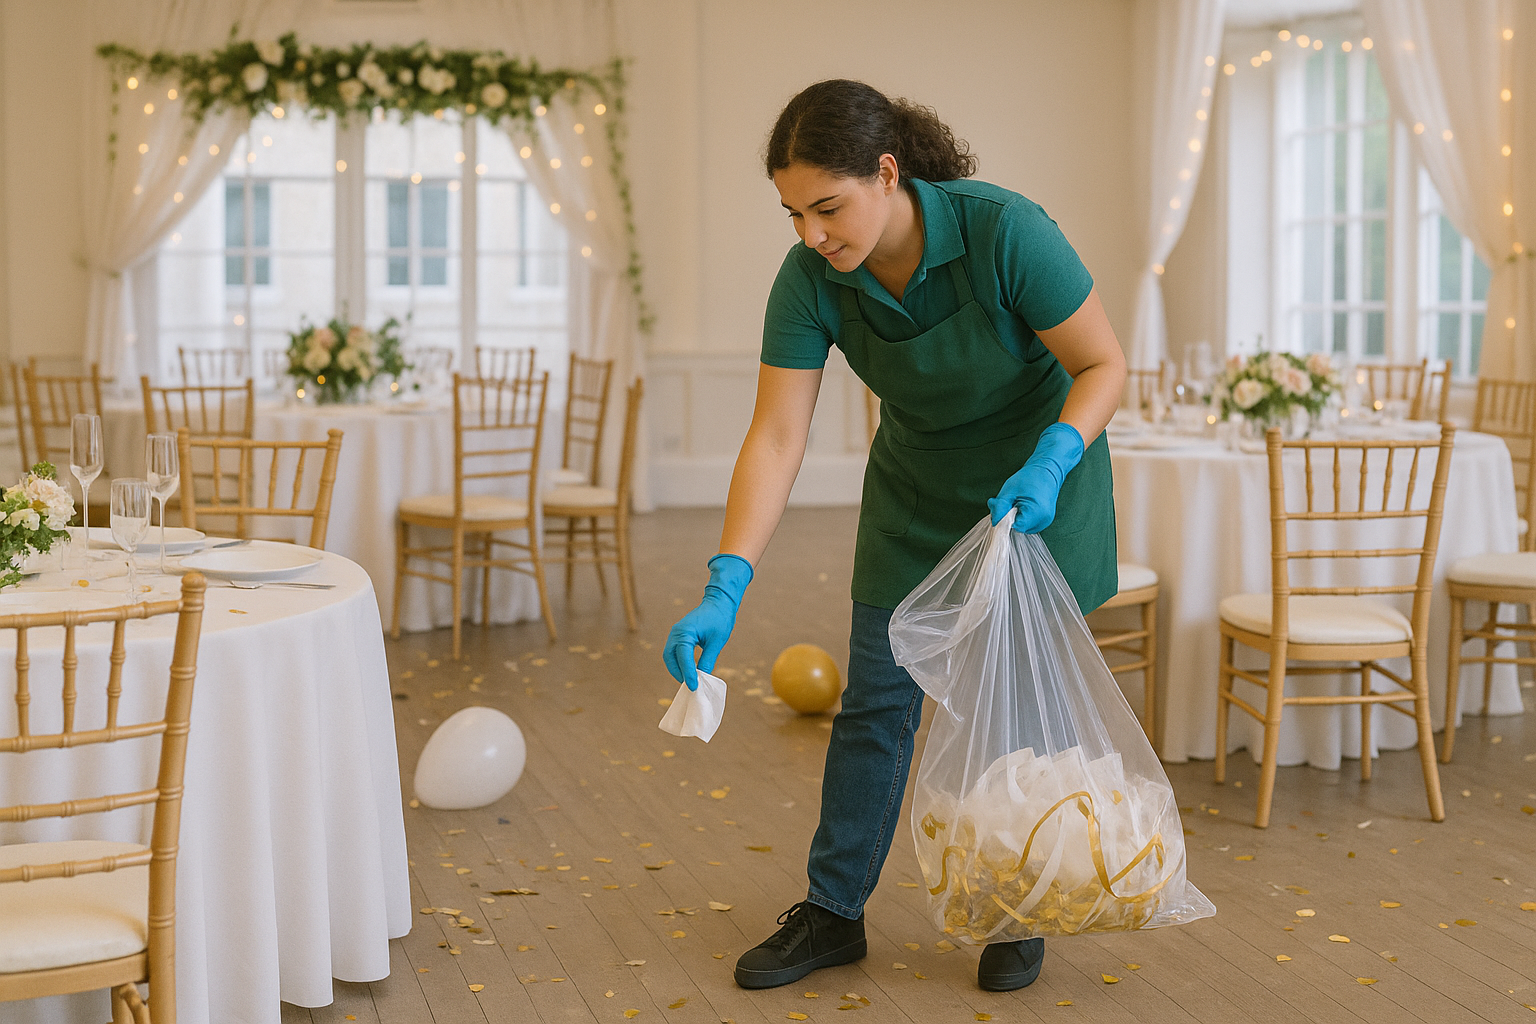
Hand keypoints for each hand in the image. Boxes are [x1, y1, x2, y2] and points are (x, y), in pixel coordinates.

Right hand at [663, 553, 753, 690]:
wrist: (719, 601)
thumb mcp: (717, 642)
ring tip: (689, 680)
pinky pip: (674, 652)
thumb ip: (708, 660)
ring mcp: (676, 633)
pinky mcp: (679, 635)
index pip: (683, 657)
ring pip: (670, 656)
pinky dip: (679, 662)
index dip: (687, 673)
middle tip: (690, 685)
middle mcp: (676, 632)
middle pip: (670, 658)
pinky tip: (689, 671)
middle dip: (678, 673)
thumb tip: (702, 677)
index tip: (693, 686)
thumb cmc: (720, 618)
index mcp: (685, 632)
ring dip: (677, 669)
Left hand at [987, 421, 1084, 533]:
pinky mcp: (1044, 521)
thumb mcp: (1009, 490)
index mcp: (1036, 512)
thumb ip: (1000, 508)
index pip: (1013, 527)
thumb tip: (994, 522)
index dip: (1004, 520)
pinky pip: (1027, 525)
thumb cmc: (1031, 477)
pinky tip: (1021, 506)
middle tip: (1009, 501)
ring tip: (1017, 502)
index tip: (1001, 510)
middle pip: (1017, 529)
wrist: (1048, 470)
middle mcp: (1043, 521)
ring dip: (1014, 518)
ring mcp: (1045, 522)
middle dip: (1008, 518)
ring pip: (1021, 528)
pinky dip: (1021, 518)